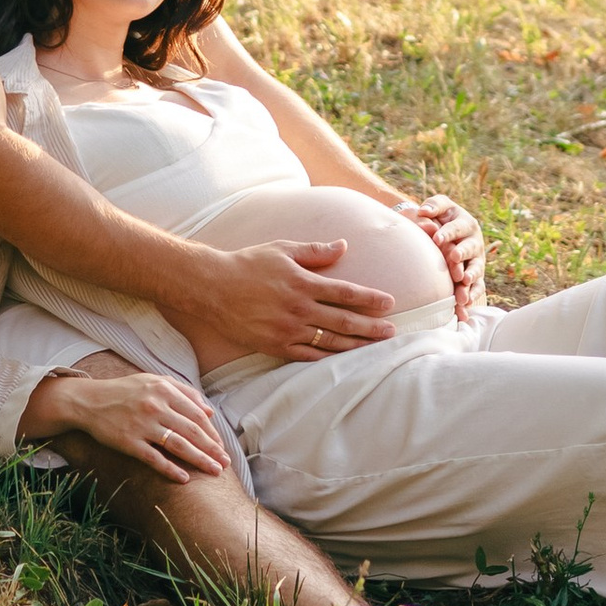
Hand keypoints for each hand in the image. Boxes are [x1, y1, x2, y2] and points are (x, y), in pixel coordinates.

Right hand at [18, 361, 231, 479]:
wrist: (89, 401)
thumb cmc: (125, 391)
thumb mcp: (154, 381)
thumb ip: (183, 392)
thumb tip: (209, 411)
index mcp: (164, 390)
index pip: (196, 414)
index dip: (211, 432)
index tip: (221, 447)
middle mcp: (155, 406)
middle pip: (192, 431)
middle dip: (212, 449)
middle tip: (225, 463)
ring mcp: (142, 425)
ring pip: (178, 445)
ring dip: (199, 460)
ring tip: (214, 472)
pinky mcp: (128, 442)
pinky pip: (154, 458)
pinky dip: (170, 469)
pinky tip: (184, 479)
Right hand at [192, 236, 397, 358]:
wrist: (213, 288)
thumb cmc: (249, 264)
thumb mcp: (282, 249)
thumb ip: (315, 251)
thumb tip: (343, 246)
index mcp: (302, 283)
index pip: (345, 292)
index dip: (369, 298)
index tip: (389, 302)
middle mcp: (298, 309)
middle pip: (343, 320)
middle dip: (371, 326)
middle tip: (392, 331)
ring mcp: (287, 330)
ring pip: (329, 341)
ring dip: (355, 345)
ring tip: (375, 347)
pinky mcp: (275, 346)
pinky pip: (306, 355)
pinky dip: (326, 358)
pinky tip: (342, 359)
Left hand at [408, 193, 485, 314]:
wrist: (447, 234)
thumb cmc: (441, 218)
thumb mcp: (440, 207)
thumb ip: (434, 205)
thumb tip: (423, 211)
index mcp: (465, 223)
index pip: (457, 227)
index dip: (448, 232)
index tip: (437, 238)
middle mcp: (474, 241)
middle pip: (470, 247)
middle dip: (462, 252)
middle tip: (454, 257)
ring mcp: (476, 260)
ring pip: (476, 268)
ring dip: (471, 275)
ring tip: (464, 281)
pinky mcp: (476, 276)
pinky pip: (478, 286)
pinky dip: (473, 294)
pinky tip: (466, 303)